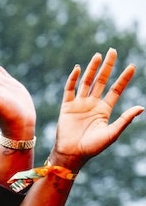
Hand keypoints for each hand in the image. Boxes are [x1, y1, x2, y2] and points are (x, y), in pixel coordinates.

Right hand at [50, 48, 143, 171]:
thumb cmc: (92, 147)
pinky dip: (73, 79)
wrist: (72, 154)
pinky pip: (70, 90)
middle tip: (113, 51)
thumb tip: (141, 107)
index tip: (132, 66)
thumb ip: (125, 119)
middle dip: (108, 66)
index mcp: (104, 110)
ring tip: (98, 55)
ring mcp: (79, 104)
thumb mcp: (112, 133)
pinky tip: (78, 69)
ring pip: (86, 82)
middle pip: (101, 81)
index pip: (116, 90)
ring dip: (92, 69)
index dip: (124, 78)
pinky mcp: (67, 107)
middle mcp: (92, 104)